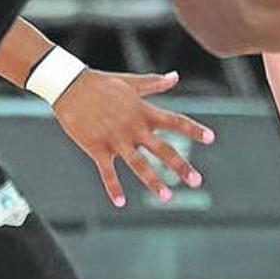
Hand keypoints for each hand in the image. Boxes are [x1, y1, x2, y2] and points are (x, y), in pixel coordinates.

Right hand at [53, 69, 214, 206]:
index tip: (211, 138)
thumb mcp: (131, 83)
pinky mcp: (96, 147)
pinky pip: (107, 171)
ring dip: (153, 181)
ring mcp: (115, 138)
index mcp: (144, 112)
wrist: (68, 84)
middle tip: (197, 181)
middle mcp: (134, 127)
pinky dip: (113, 187)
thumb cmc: (101, 83)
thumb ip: (154, 83)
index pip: (175, 122)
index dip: (194, 130)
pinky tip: (121, 202)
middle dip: (180, 166)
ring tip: (167, 197)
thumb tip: (176, 76)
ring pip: (138, 164)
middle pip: (163, 149)